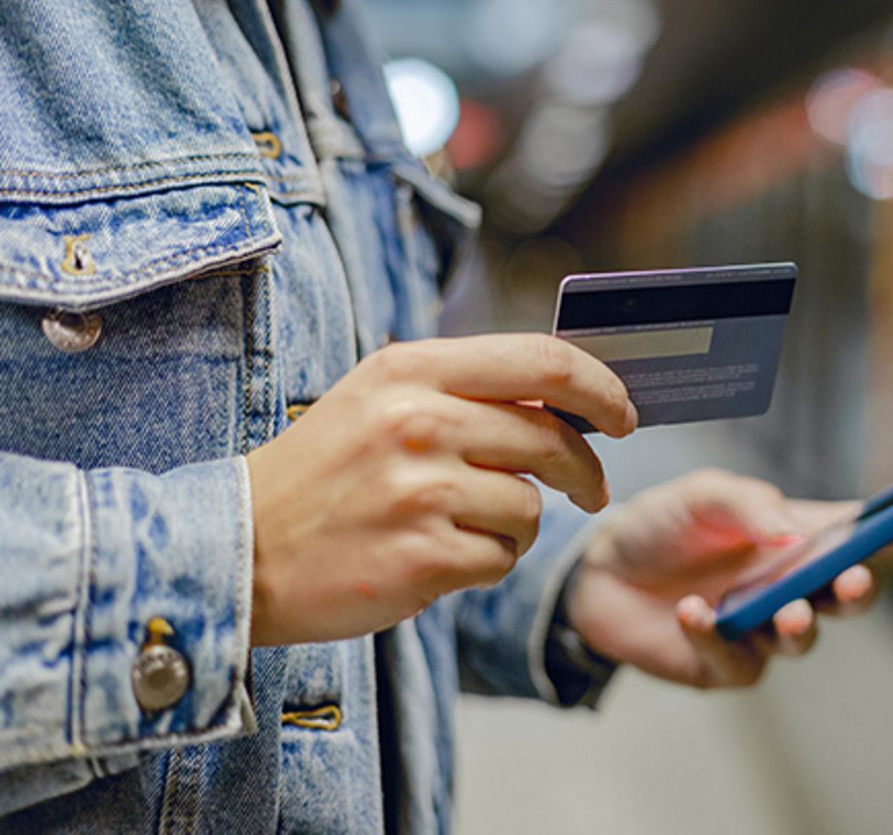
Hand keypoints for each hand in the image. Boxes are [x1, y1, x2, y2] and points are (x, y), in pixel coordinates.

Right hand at [246, 334, 636, 646]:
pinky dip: (486, 563)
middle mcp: (418, 421)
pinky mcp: (421, 556)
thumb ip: (467, 389)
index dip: (602, 388)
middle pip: (553, 438)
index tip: (624, 414)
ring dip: (517, 525)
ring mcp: (420, 491)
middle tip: (587, 489)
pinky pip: (500, 560)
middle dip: (584, 471)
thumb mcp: (382, 400)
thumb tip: (567, 395)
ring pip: (530, 507)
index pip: (544, 361)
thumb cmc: (322, 473)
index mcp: (412, 369)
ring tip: (467, 527)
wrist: (236, 548)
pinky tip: (441, 557)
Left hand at [567, 468, 892, 687]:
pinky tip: (693, 612)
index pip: (859, 533)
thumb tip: (794, 534)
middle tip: (852, 582)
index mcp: (796, 535)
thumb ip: (749, 505)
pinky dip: (717, 637)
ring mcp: (761, 628)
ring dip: (800, 626)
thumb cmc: (663, 524)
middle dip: (858, 592)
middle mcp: (789, 584)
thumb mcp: (703, 495)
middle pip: (845, 595)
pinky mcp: (725, 663)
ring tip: (784, 614)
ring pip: (803, 638)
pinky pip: (738, 661)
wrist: (597, 570)